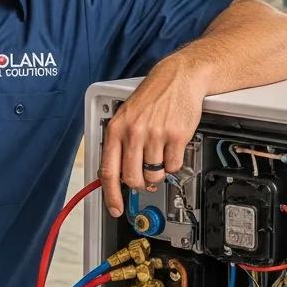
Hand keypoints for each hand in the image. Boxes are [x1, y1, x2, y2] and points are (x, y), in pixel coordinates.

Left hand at [99, 57, 205, 216]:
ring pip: (154, 174)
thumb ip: (121, 146)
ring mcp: (155, 135)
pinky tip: (171, 146)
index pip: (108, 171)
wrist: (178, 78)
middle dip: (139, 183)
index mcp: (116, 129)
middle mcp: (134, 132)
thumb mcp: (126, 117)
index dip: (110, 195)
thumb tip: (122, 177)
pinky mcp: (176, 136)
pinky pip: (173, 166)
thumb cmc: (152, 98)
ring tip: (159, 154)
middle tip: (145, 176)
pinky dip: (173, 162)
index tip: (114, 208)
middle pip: (133, 178)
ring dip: (158, 171)